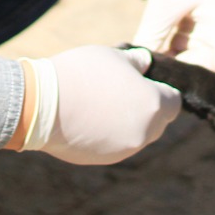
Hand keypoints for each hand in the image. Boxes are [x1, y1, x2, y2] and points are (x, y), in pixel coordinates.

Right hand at [15, 45, 179, 164]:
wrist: (41, 104)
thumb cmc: (81, 73)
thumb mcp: (114, 55)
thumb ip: (137, 61)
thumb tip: (146, 63)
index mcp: (152, 105)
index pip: (174, 102)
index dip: (162, 90)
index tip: (145, 82)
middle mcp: (144, 133)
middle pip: (158, 122)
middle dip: (147, 108)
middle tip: (123, 91)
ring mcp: (123, 150)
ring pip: (137, 136)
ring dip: (128, 122)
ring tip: (102, 103)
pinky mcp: (103, 159)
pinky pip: (116, 146)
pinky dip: (109, 135)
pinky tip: (89, 119)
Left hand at [132, 0, 214, 90]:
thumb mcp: (165, 2)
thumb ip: (153, 36)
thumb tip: (139, 70)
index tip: (204, 119)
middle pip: (210, 75)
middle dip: (185, 88)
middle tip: (154, 99)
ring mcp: (212, 36)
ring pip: (193, 69)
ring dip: (173, 75)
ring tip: (147, 81)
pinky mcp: (198, 35)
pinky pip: (184, 57)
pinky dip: (167, 62)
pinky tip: (147, 67)